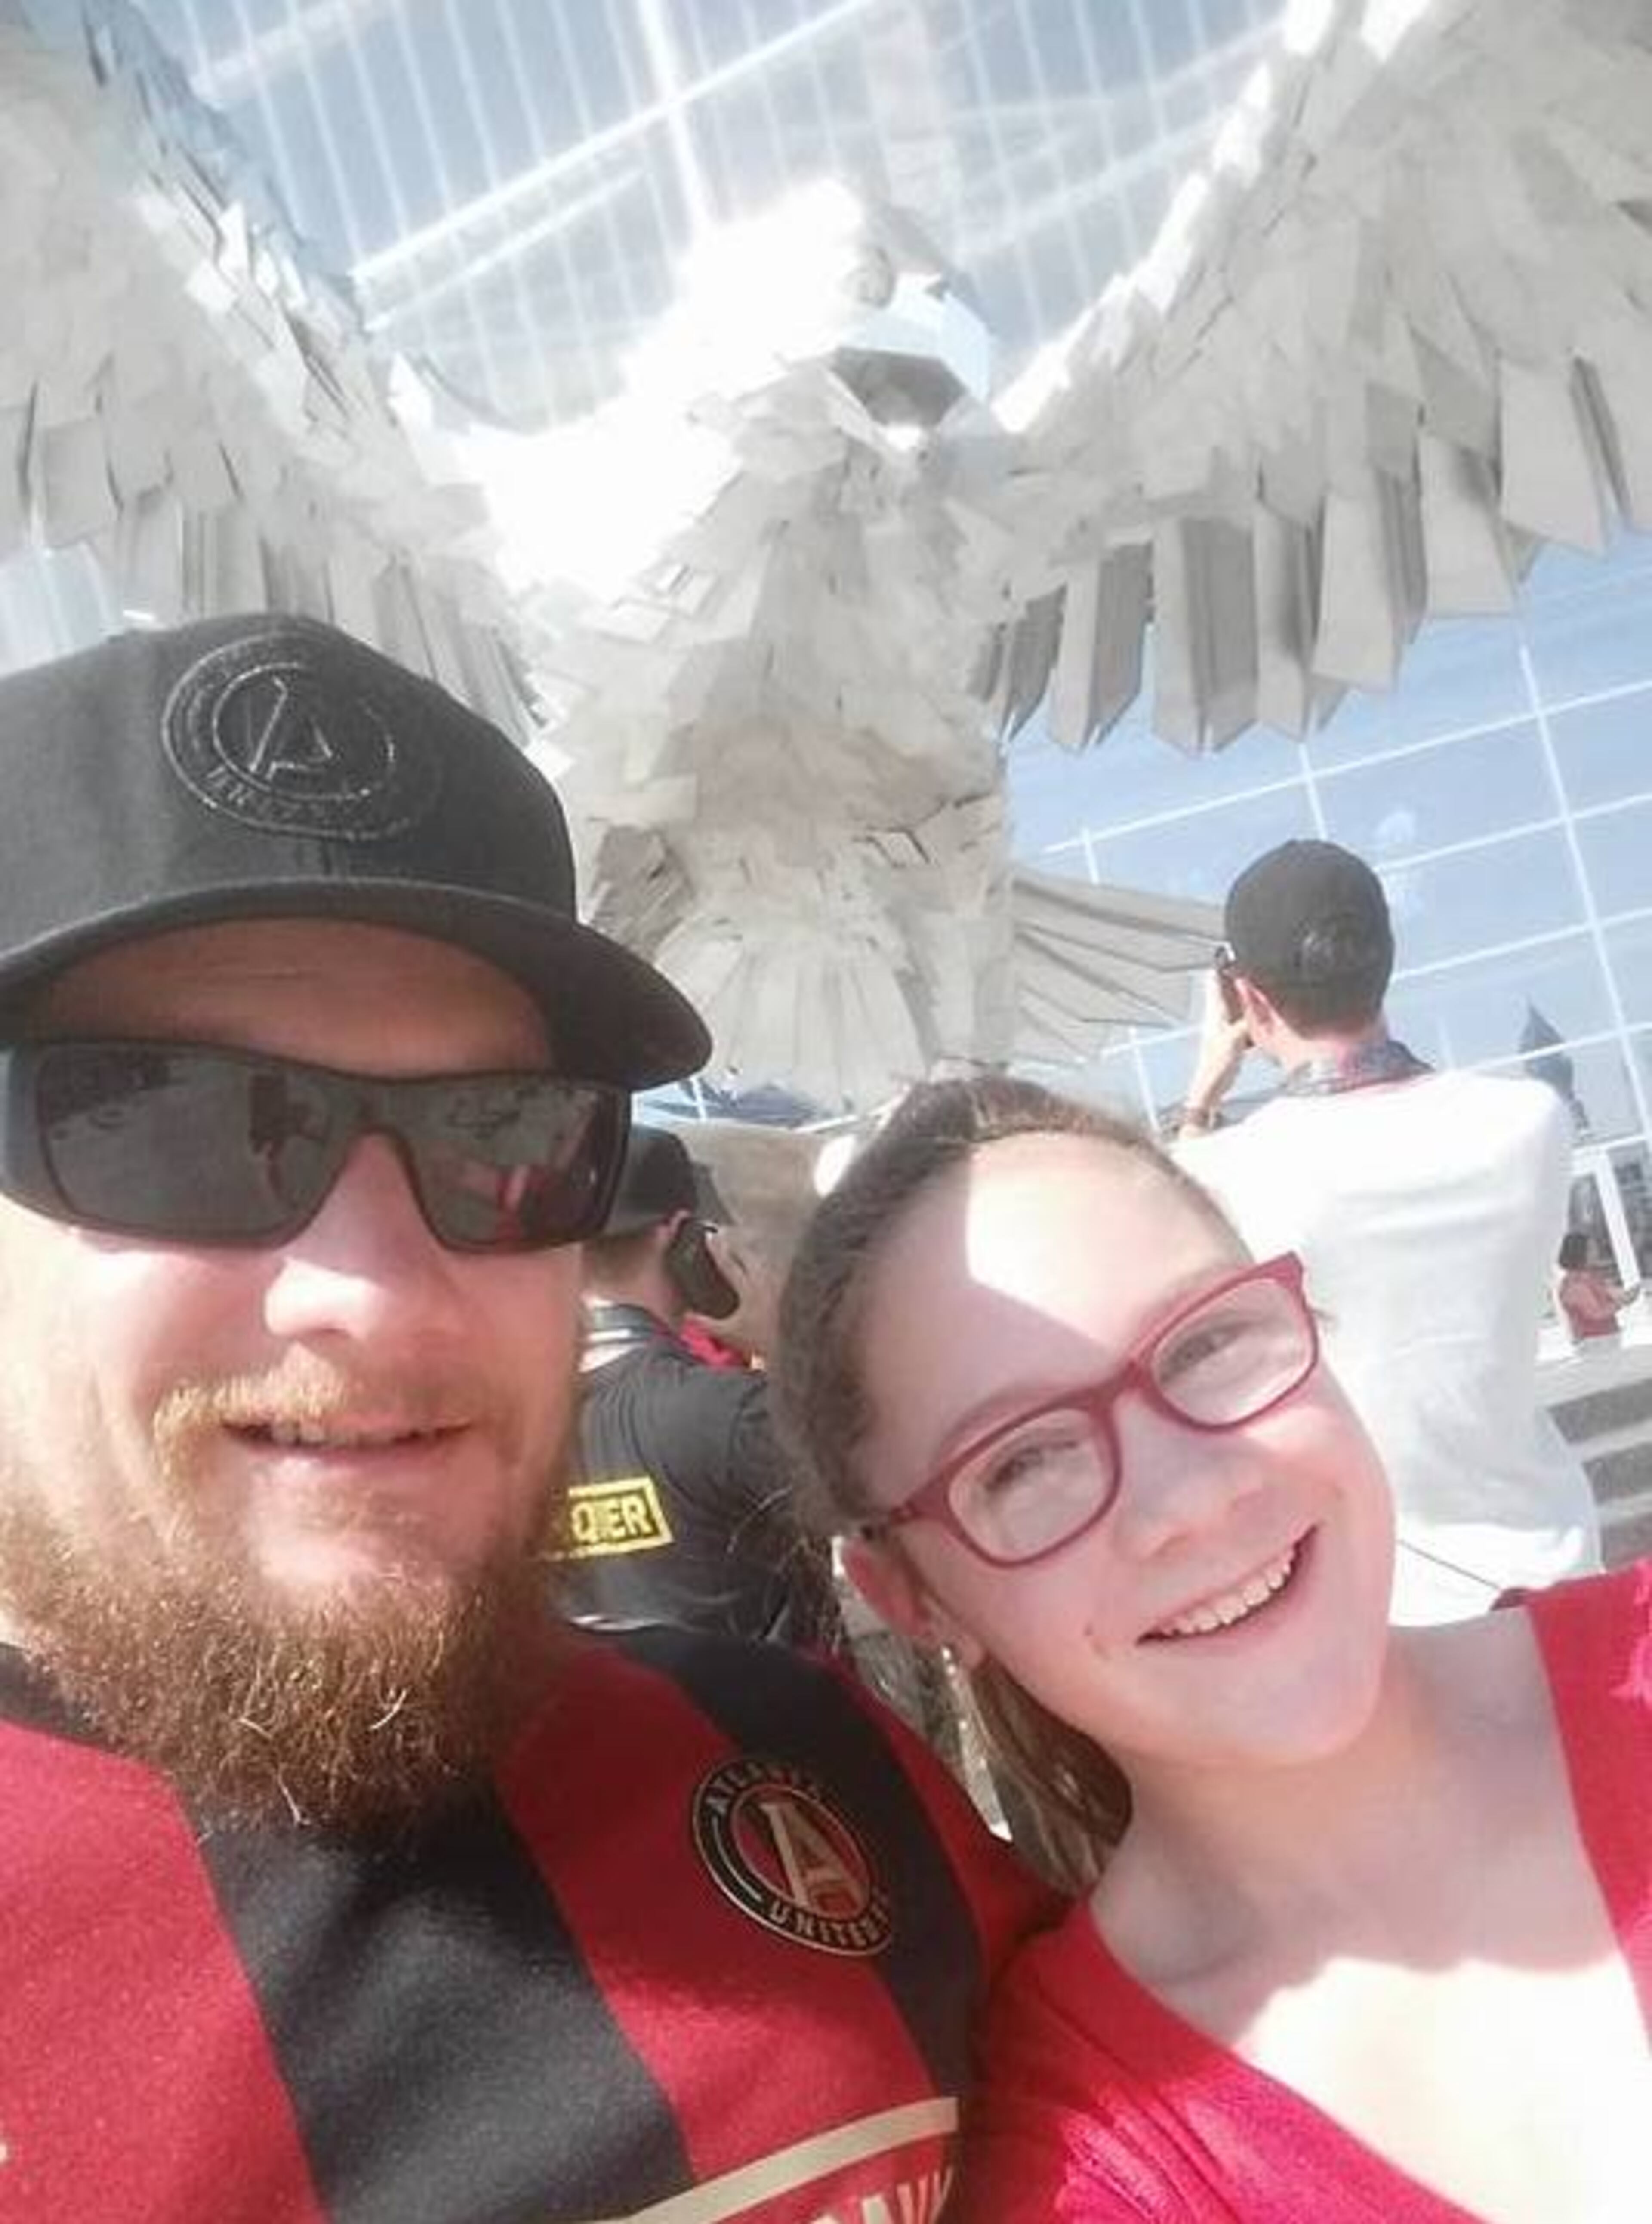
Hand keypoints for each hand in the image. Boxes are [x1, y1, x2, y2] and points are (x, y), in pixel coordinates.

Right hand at [696, 1226, 781, 1361]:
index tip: (709, 1236)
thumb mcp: (729, 1333)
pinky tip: (762, 1266)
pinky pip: (773, 1269)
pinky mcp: (789, 1287)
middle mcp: (764, 1280)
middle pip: (747, 1255)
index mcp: (748, 1288)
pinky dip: (763, 1264)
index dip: (717, 1249)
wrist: (795, 1344)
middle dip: (734, 1243)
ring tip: (741, 1247)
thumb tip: (687, 1315)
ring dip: (749, 1252)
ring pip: (762, 1260)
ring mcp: (778, 1282)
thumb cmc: (762, 1340)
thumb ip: (706, 1324)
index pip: (729, 1263)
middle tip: (724, 1233)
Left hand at [1182, 971, 1251, 1125]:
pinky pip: (1243, 1022)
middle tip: (1251, 966)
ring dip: (1246, 997)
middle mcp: (1217, 1017)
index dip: (1221, 963)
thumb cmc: (1216, 1067)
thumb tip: (1257, 1001)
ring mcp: (1223, 1028)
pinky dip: (1252, 1017)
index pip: (1213, 980)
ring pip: (1236, 1005)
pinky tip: (1262, 1021)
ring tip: (1261, 990)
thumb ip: (1248, 1018)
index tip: (1228, 950)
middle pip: (1226, 989)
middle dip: (1238, 977)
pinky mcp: (1230, 1040)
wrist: (1210, 1090)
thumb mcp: (1235, 1039)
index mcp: (1215, 1012)